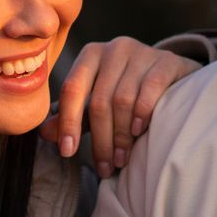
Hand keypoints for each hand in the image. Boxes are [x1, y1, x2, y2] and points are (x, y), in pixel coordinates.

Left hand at [41, 38, 199, 177]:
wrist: (172, 75)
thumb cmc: (127, 91)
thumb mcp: (96, 103)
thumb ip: (72, 117)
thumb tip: (44, 134)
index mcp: (91, 55)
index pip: (72, 89)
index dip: (68, 123)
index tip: (67, 153)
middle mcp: (114, 48)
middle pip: (99, 100)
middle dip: (100, 139)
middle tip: (104, 168)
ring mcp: (142, 52)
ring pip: (123, 99)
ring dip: (120, 136)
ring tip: (121, 159)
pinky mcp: (167, 60)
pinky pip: (150, 89)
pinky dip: (142, 113)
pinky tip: (138, 132)